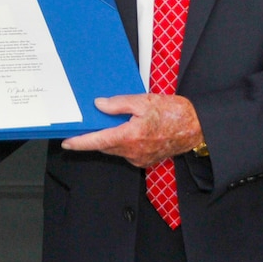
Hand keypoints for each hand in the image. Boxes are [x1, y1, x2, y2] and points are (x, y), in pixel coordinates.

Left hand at [61, 94, 202, 168]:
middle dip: (98, 136)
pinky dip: (124, 142)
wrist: (195, 127)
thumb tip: (100, 105)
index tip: (67, 143)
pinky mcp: (146, 161)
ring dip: (112, 138)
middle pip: (105, 146)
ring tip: (119, 122)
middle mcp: (133, 151)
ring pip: (116, 149)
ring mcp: (140, 158)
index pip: (97, 141)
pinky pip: (127, 152)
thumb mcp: (143, 100)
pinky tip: (133, 130)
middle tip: (94, 122)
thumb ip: (118, 104)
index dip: (80, 143)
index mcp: (130, 136)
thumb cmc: (174, 112)